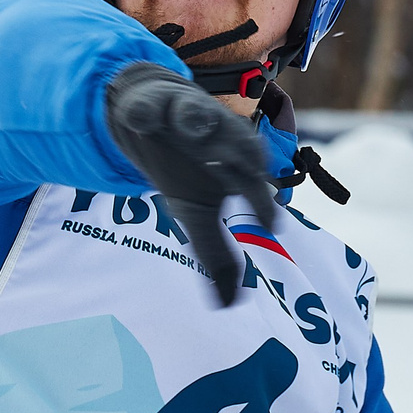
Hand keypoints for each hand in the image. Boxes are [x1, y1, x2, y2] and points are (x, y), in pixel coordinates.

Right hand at [103, 62, 279, 305]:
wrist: (153, 118)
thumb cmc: (186, 170)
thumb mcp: (197, 213)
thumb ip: (215, 253)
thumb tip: (228, 305)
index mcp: (238, 167)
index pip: (257, 188)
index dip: (264, 206)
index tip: (271, 227)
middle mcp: (219, 139)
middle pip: (238, 147)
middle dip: (242, 160)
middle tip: (242, 174)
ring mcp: (186, 118)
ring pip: (198, 116)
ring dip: (198, 120)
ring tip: (196, 127)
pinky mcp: (152, 106)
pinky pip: (149, 108)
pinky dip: (146, 113)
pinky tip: (140, 120)